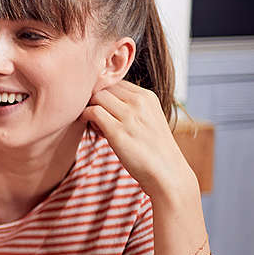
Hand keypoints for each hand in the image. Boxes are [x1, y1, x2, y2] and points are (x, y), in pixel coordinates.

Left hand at [82, 80, 197, 200]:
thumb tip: (104, 100)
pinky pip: (92, 112)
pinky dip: (86, 118)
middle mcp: (139, 102)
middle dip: (95, 100)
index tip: (107, 111)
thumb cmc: (153, 149)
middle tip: (98, 119)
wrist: (166, 172)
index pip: (116, 82)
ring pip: (96, 97)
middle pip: (104, 87)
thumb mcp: (147, 119)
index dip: (106, 94)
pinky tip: (96, 131)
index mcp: (147, 96)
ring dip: (90, 109)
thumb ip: (131, 107)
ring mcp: (129, 116)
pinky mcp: (117, 132)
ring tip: (98, 127)